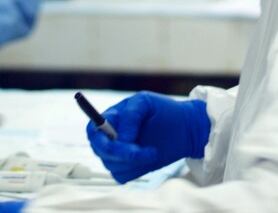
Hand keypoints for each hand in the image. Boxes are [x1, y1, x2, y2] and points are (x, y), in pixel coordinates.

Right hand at [87, 91, 209, 183]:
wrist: (185, 128)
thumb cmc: (164, 110)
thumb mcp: (146, 102)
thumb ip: (130, 116)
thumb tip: (121, 138)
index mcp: (111, 118)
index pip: (92, 129)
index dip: (99, 137)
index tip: (117, 140)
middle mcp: (111, 137)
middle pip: (100, 150)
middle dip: (120, 152)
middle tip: (139, 151)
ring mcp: (118, 154)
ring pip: (111, 164)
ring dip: (132, 161)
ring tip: (152, 151)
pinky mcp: (128, 168)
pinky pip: (121, 176)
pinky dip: (134, 170)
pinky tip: (148, 158)